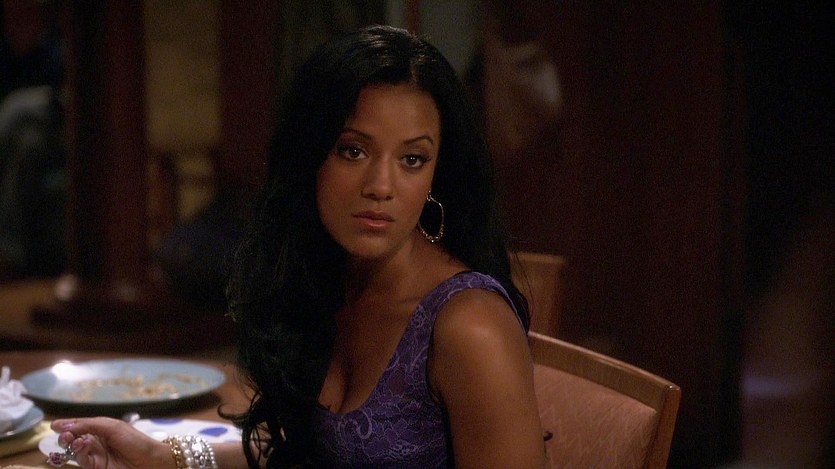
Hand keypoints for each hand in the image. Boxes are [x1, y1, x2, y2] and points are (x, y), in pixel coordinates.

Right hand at [50, 417, 172, 468]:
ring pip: (75, 450)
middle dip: (66, 435)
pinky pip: (82, 459)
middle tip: (63, 434)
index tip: (54, 425)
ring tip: (73, 439)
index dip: (68, 425)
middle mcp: (97, 441)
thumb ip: (89, 425)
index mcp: (102, 428)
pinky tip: (84, 444)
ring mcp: (96, 455)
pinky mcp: (96, 467)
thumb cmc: (135, 440)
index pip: (81, 425)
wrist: (150, 460)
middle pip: (74, 438)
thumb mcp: (112, 426)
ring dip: (71, 443)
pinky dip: (80, 451)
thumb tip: (66, 425)